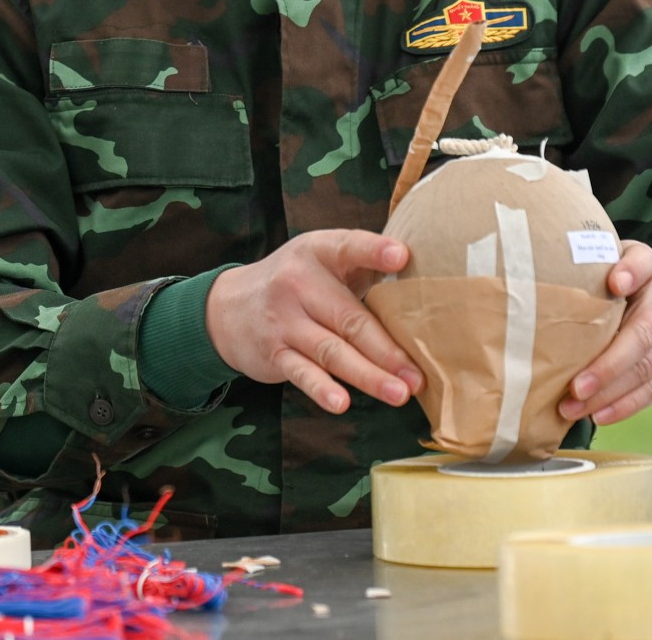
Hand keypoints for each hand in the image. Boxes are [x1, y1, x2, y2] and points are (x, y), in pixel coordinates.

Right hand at [204, 230, 424, 415]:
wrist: (228, 307)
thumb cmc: (295, 282)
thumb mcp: (320, 259)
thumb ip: (363, 265)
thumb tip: (423, 280)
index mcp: (318, 253)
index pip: (348, 247)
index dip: (374, 251)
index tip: (401, 256)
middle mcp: (299, 284)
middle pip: (349, 318)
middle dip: (386, 349)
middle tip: (418, 375)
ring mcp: (285, 320)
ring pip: (332, 351)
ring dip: (367, 375)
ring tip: (398, 393)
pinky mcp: (274, 352)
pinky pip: (301, 372)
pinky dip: (321, 389)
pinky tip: (341, 403)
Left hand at [558, 243, 651, 425]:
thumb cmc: (639, 279)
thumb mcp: (625, 257)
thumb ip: (596, 259)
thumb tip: (548, 266)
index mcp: (651, 268)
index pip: (643, 264)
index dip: (630, 272)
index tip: (614, 283)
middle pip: (642, 335)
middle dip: (609, 365)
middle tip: (575, 386)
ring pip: (645, 369)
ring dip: (609, 394)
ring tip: (573, 407)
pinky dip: (625, 406)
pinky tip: (598, 415)